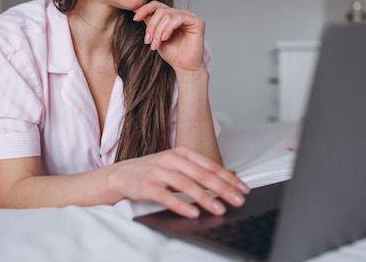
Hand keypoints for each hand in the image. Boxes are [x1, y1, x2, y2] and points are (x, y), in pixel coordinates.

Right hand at [108, 146, 249, 217]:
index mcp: (182, 153)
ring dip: (205, 198)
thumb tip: (230, 175)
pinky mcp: (147, 186)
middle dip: (223, 188)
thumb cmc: (154, 170)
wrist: (121, 174)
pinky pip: (166, 196)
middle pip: (202, 174)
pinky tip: (193, 213)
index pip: (210, 165)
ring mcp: (159, 171)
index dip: (228, 177)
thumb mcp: (178, 165)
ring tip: (220, 209)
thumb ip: (201, 170)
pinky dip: (181, 205)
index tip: (243, 188)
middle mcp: (172, 159)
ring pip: (186, 185)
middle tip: (238, 200)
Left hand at [133, 1, 205, 71]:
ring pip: (168, 15)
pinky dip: (168, 28)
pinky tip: (165, 38)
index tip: (135, 18)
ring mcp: (190, 16)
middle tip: (148, 41)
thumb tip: (137, 10)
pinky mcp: (198, 22)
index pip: (157, 5)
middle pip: (161, 10)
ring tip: (156, 44)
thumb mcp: (155, 36)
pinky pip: (179, 18)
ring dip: (158, 30)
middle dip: (152, 26)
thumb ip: (150, 23)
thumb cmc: (172, 54)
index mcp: (172, 16)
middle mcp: (181, 14)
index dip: (145, 9)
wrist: (184, 67)